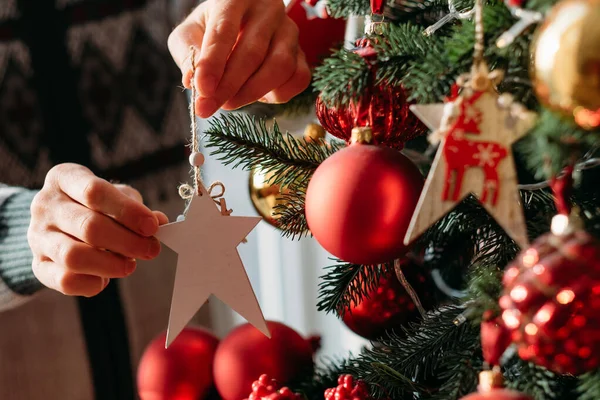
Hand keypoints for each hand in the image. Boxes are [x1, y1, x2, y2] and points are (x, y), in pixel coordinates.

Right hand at [28, 164, 168, 296]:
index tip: (152, 227)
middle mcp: (45, 205)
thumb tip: (159, 222)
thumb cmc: (96, 206)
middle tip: (151, 249)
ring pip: (74, 256)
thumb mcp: (117, 197)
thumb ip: (137, 209)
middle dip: (127, 241)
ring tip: (130, 265)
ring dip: (110, 264)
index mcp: (64, 179)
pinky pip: (65, 280)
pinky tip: (106, 279)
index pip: (94, 192)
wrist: (59, 222)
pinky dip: (91, 283)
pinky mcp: (38, 265)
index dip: (128, 211)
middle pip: (88, 226)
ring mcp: (38, 236)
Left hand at [168, 0, 310, 117]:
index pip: (224, 31)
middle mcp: (268, 10)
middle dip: (229, 86)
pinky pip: (299, 78)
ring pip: (279, 67)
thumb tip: (194, 80)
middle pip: (252, 53)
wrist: (240, 27)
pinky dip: (279, 95)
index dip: (212, 64)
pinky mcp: (302, 53)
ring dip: (252, 93)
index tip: (202, 90)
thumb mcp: (189, 35)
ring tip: (230, 102)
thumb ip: (188, 54)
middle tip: (209, 107)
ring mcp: (289, 31)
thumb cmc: (211, 31)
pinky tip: (260, 96)